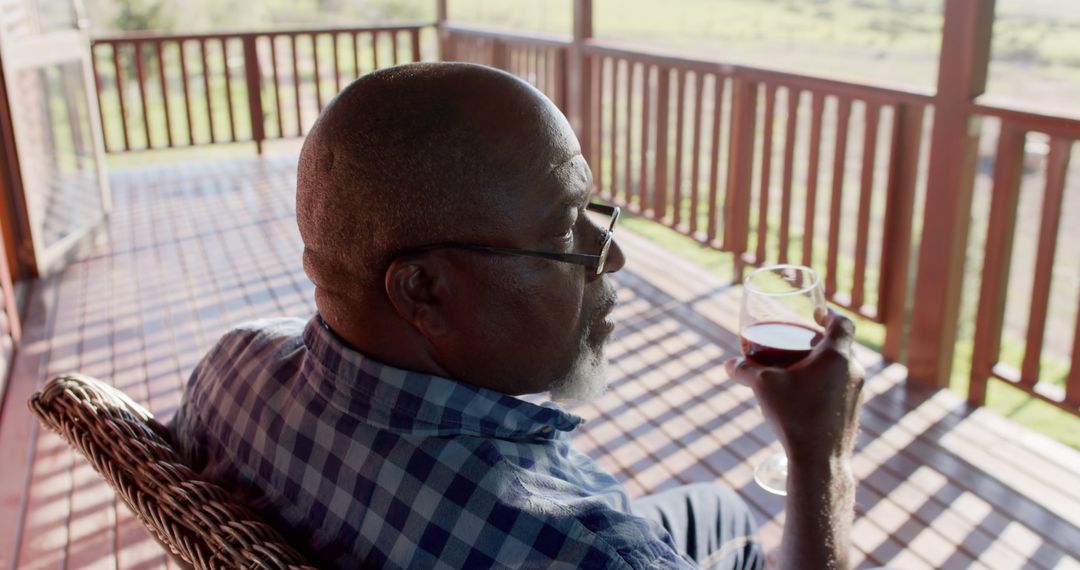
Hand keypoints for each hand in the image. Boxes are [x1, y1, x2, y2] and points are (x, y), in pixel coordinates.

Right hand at [725, 310, 864, 465]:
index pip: (843, 323)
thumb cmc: (794, 417)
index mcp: (836, 356)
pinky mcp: (853, 412)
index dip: (830, 314)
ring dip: (823, 364)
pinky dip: (826, 385)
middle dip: (819, 342)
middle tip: (799, 343)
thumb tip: (729, 365)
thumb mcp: (764, 387)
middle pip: (841, 346)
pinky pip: (842, 389)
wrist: (819, 462)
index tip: (817, 314)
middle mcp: (854, 371)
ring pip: (842, 368)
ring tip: (798, 371)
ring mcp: (857, 393)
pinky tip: (803, 399)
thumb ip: (745, 370)